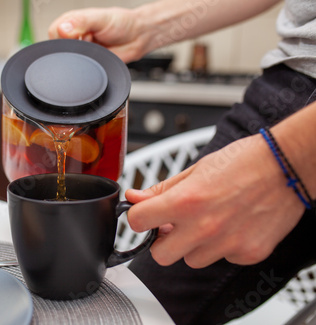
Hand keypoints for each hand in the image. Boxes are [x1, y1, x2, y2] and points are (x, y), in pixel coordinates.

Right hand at [48, 7, 149, 62]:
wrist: (138, 37)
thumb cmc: (122, 23)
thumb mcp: (100, 18)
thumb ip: (81, 22)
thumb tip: (62, 29)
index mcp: (73, 21)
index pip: (54, 30)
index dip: (61, 37)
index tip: (75, 37)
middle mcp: (74, 36)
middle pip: (59, 47)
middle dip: (71, 50)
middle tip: (88, 44)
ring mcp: (81, 50)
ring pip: (68, 60)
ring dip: (80, 59)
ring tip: (94, 50)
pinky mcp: (88, 63)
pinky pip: (80, 70)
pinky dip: (86, 68)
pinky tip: (95, 60)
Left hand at [125, 134, 304, 268]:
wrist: (287, 165)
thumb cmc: (244, 162)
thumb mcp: (196, 171)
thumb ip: (161, 189)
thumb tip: (135, 198)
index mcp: (185, 201)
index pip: (137, 222)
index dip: (138, 217)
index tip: (144, 216)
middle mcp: (204, 227)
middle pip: (160, 255)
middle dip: (162, 241)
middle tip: (174, 226)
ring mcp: (227, 244)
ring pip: (191, 260)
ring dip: (193, 245)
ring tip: (210, 222)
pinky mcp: (248, 254)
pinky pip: (221, 259)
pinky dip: (222, 247)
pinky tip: (232, 226)